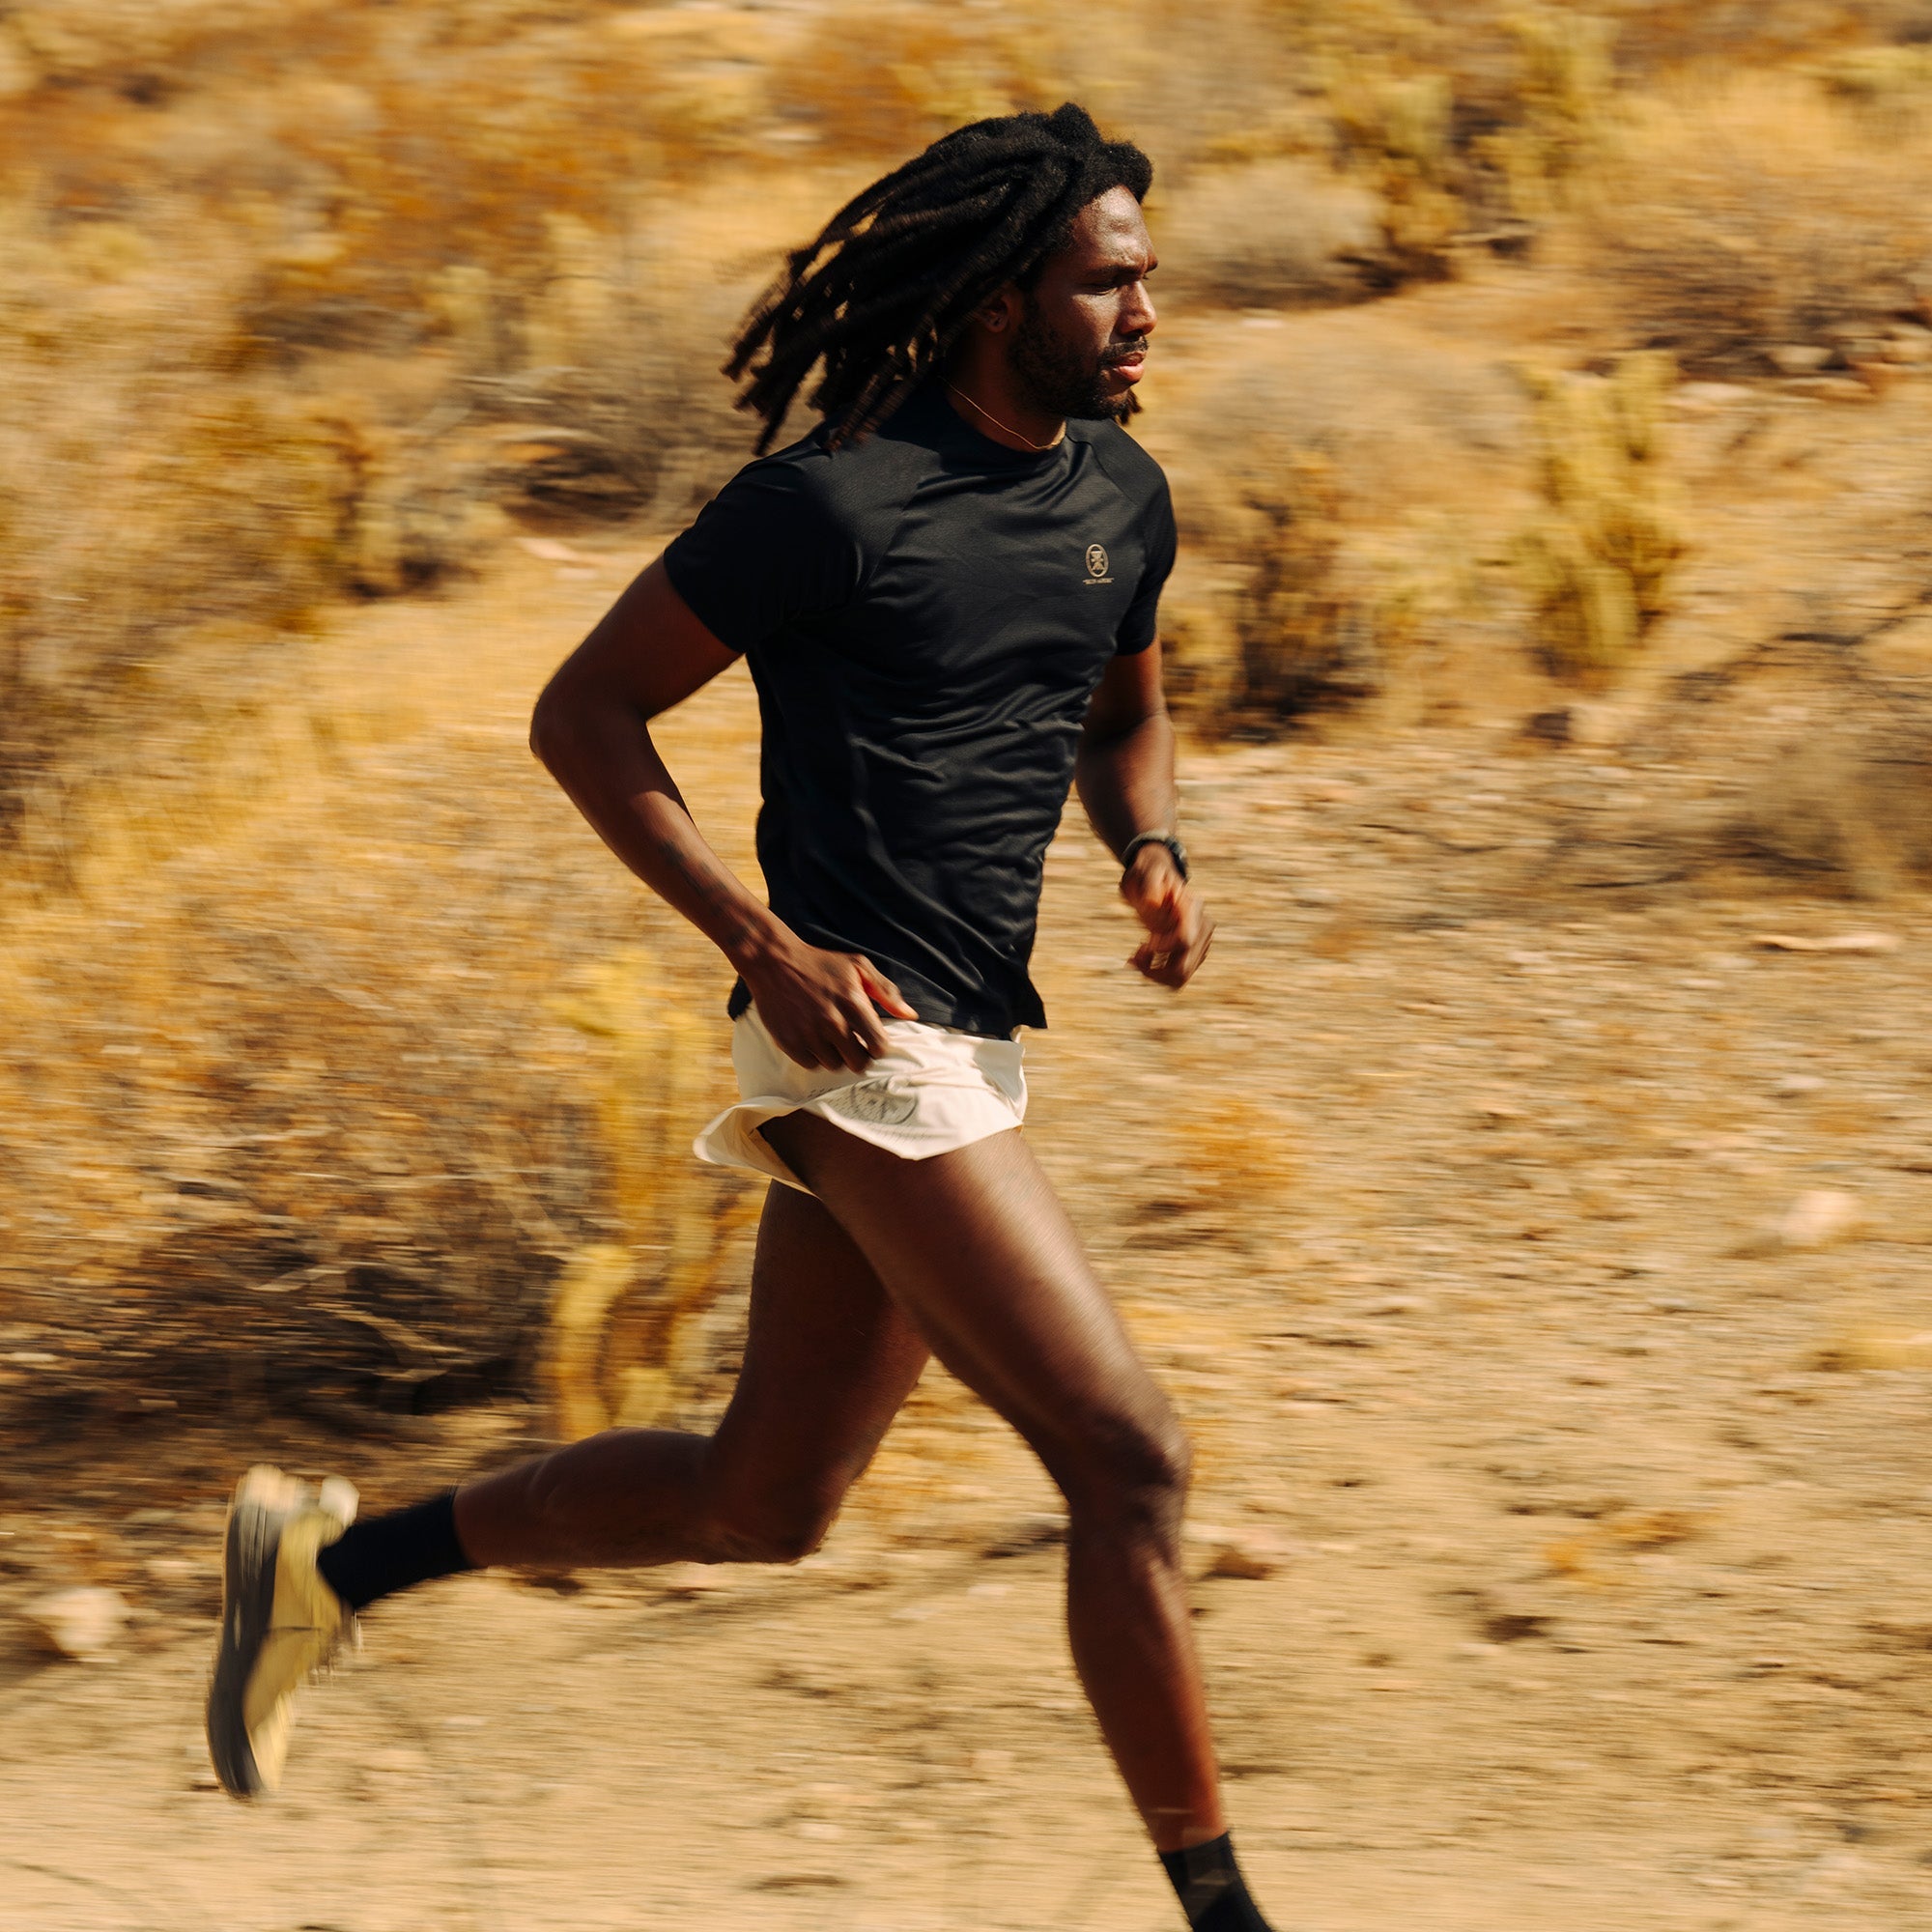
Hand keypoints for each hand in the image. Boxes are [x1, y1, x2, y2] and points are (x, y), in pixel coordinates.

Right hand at [738, 930, 916, 1071]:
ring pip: (834, 1065)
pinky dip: (814, 1056)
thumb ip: (886, 991)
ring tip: (831, 1039)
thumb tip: (910, 1015)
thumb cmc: (820, 963)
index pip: (878, 1045)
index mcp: (852, 1003)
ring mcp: (808, 1034)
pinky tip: (813, 1040)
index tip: (873, 1042)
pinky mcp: (788, 1041)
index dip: (879, 1047)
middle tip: (854, 1044)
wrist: (774, 961)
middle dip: (860, 1056)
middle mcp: (831, 1021)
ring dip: (836, 1055)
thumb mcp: (857, 966)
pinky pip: (811, 1064)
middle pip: (858, 1062)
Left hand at [1121, 845, 1213, 988]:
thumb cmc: (1148, 874)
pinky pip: (1179, 974)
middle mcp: (1202, 926)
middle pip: (1183, 967)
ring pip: (1181, 976)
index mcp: (1191, 907)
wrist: (1156, 876)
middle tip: (1133, 958)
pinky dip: (1158, 973)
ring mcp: (1201, 940)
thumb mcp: (1144, 874)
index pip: (1184, 940)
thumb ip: (1149, 888)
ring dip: (1155, 974)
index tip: (1142, 945)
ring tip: (1136, 958)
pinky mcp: (1195, 950)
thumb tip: (1153, 904)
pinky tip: (1143, 957)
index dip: (1162, 950)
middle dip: (1154, 970)